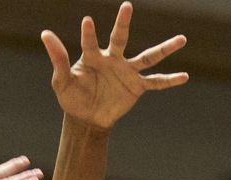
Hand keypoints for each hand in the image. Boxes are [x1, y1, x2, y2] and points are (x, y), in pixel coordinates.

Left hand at [41, 2, 187, 129]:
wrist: (86, 118)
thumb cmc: (72, 97)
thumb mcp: (61, 81)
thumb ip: (57, 59)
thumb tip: (45, 33)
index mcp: (92, 56)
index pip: (90, 42)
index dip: (89, 34)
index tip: (87, 21)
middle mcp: (112, 59)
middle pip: (120, 38)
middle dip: (123, 22)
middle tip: (127, 5)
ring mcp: (127, 71)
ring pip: (148, 57)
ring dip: (165, 48)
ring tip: (182, 39)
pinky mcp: (136, 86)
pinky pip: (155, 82)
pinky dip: (169, 80)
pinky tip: (184, 76)